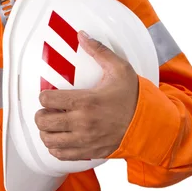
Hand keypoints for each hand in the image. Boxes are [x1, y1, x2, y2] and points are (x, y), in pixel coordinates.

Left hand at [35, 31, 138, 160]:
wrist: (150, 124)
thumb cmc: (133, 96)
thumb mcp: (119, 69)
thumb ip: (99, 51)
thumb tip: (82, 35)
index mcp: (85, 101)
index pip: (47, 100)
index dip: (44, 96)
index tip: (50, 95)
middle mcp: (81, 123)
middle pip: (43, 121)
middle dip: (41, 114)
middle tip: (48, 110)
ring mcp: (84, 140)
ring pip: (49, 140)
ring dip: (46, 132)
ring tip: (52, 124)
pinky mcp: (88, 152)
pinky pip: (60, 155)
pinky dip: (55, 148)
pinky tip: (60, 138)